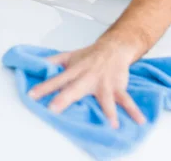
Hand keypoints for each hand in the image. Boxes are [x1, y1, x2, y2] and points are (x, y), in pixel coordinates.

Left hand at [28, 41, 145, 128]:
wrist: (114, 47)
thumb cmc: (90, 55)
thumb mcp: (69, 55)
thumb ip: (52, 61)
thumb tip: (35, 64)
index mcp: (74, 71)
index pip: (55, 80)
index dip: (43, 87)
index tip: (31, 96)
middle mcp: (87, 78)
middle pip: (74, 89)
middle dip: (64, 99)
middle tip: (54, 109)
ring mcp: (103, 83)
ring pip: (104, 98)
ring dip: (108, 111)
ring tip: (111, 125)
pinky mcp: (117, 87)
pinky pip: (125, 99)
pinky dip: (133, 110)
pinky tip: (138, 120)